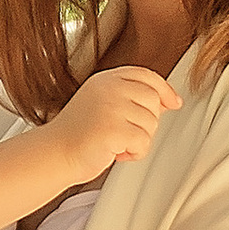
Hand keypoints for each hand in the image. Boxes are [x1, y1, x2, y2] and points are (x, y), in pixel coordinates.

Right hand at [45, 63, 178, 179]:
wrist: (54, 153)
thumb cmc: (77, 134)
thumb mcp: (103, 104)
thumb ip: (131, 97)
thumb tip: (167, 101)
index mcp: (106, 79)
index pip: (146, 76)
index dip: (164, 90)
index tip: (174, 103)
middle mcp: (109, 88)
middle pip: (153, 100)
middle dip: (146, 122)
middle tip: (124, 133)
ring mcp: (111, 107)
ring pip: (151, 124)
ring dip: (138, 140)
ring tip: (115, 143)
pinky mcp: (114, 129)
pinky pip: (143, 142)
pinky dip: (134, 153)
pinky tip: (114, 153)